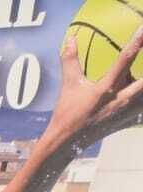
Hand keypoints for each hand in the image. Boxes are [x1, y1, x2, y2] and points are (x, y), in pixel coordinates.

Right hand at [46, 27, 142, 148]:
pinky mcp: (125, 117)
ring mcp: (124, 109)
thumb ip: (71, 61)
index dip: (137, 43)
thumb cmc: (67, 114)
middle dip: (142, 66)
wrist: (66, 141)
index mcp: (106, 88)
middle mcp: (119, 98)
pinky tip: (129, 91)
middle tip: (136, 57)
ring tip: (127, 80)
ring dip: (137, 82)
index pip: (125, 59)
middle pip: (142, 79)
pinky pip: (137, 101)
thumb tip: (71, 40)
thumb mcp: (69, 86)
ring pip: (139, 89)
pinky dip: (134, 93)